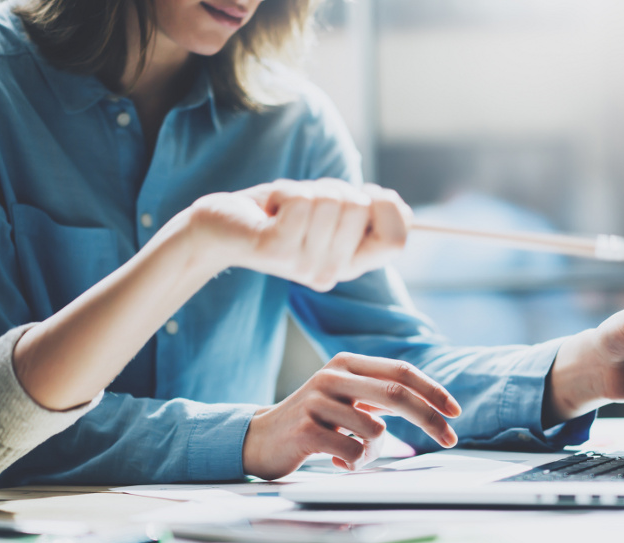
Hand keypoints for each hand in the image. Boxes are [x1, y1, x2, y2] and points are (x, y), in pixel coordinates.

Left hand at [185, 179, 411, 291]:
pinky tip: (269, 211)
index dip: (387, 207)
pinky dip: (284, 191)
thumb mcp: (328, 213)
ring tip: (282, 209)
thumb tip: (404, 210)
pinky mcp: (277, 249)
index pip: (396, 241)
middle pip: (362, 209)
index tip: (363, 194)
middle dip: (333, 189)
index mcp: (349, 265)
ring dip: (305, 189)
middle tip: (304, 206)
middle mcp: (331, 272)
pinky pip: (302, 201)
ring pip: (331, 200)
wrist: (219, 228)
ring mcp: (305, 264)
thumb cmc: (275, 215)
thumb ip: (365, 214)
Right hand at [242, 353, 461, 480]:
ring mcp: (317, 402)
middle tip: (450, 439)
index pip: (401, 371)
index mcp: (347, 363)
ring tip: (351, 452)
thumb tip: (430, 406)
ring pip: (375, 431)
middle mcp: (332, 376)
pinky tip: (332, 459)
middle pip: (397, 394)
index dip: (433, 390)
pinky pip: (352, 452)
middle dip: (429, 419)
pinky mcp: (306, 429)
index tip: (455, 412)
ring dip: (374, 451)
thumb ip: (380, 395)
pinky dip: (352, 463)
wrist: (260, 439)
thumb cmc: (314, 421)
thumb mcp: (347, 398)